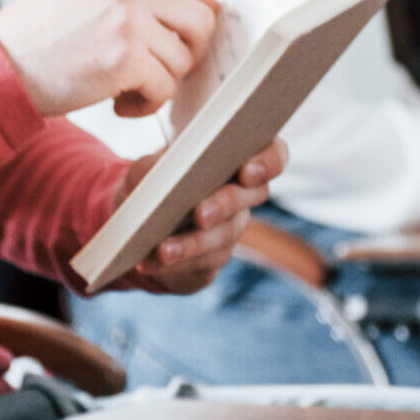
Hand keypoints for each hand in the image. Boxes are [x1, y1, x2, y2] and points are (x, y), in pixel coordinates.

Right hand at [0, 0, 288, 117]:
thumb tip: (207, 3)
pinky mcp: (124, 57)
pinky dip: (144, 103)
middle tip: (150, 68)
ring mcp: (128, 18)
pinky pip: (163, 87)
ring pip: (184, 57)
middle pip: (202, 17)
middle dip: (186, 51)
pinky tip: (114, 102)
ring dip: (159, 81)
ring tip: (119, 84)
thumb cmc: (46, 36)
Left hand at [120, 139, 286, 292]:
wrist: (146, 220)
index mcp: (238, 159)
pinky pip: (202, 263)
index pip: (273, 156)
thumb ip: (157, 166)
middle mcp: (244, 194)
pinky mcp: (214, 258)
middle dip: (225, 204)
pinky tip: (151, 262)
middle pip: (252, 196)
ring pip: (224, 236)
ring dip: (193, 244)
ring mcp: (232, 227)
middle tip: (201, 214)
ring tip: (164, 250)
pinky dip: (174, 264)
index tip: (247, 171)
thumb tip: (160, 178)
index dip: (267, 163)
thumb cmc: (156, 179)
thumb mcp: (149, 167)